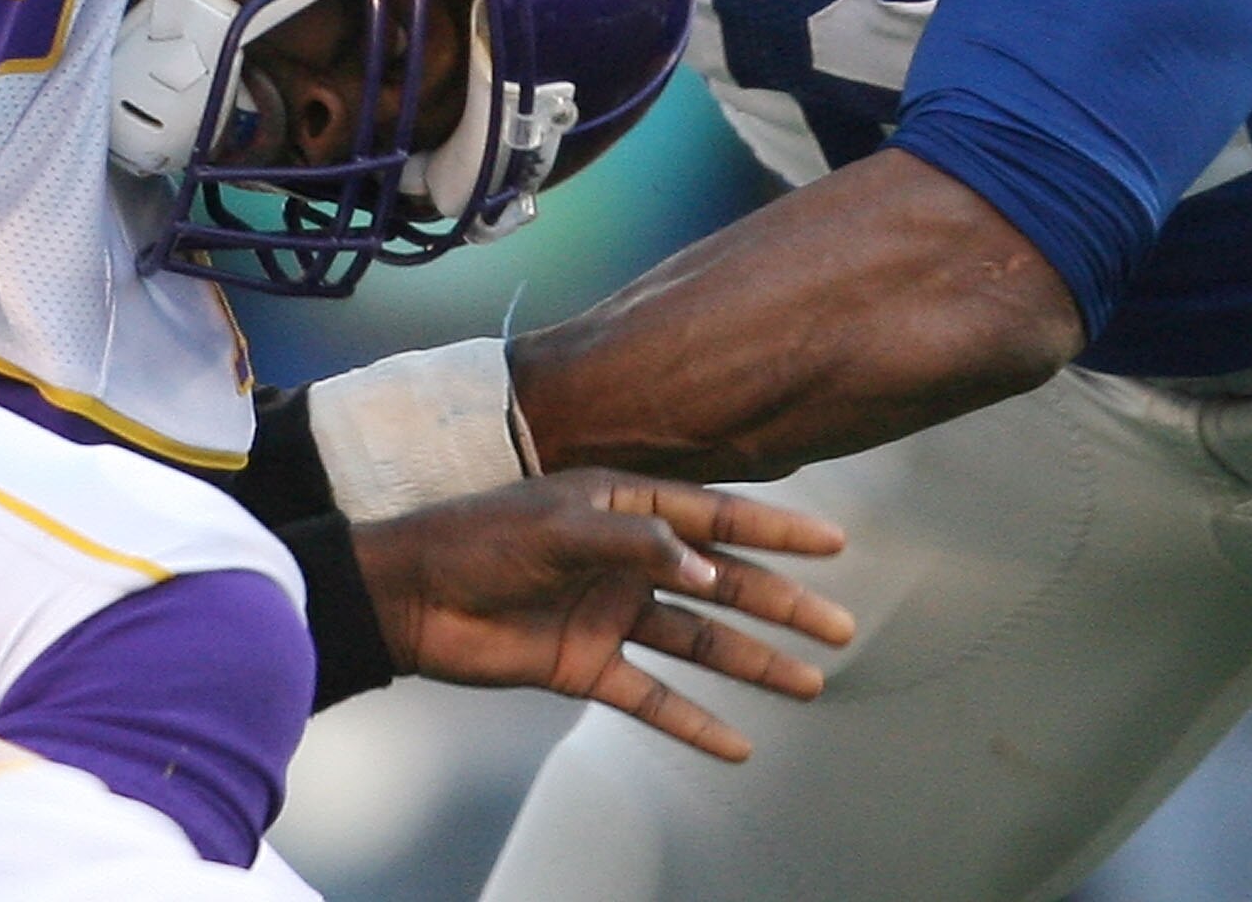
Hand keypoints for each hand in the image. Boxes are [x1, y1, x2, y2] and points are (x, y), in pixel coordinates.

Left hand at [350, 470, 854, 762]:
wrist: (411, 595)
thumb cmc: (479, 539)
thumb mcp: (558, 525)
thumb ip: (634, 543)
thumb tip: (703, 564)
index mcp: (624, 508)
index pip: (715, 516)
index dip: (775, 529)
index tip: (833, 542)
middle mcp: (628, 559)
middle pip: (721, 583)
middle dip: (782, 604)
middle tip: (840, 626)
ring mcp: (612, 613)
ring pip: (699, 642)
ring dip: (753, 663)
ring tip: (810, 684)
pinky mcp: (587, 664)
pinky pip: (653, 696)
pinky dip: (693, 721)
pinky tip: (736, 744)